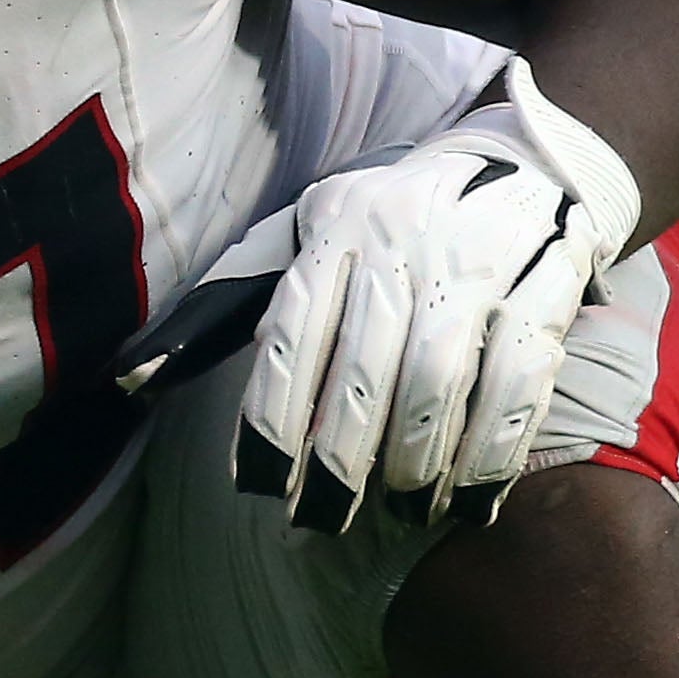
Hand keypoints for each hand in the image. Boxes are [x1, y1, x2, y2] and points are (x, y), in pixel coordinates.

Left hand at [236, 62, 641, 532]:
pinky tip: (467, 496)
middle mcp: (404, 238)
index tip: (263, 487)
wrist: (528, 160)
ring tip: (400, 508)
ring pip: (437, 379)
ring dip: (414, 461)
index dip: (274, 420)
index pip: (290, 334)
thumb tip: (133, 380)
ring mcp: (479, 259)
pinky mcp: (545, 284)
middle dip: (341, 462)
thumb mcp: (306, 238)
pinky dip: (490, 450)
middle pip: (365, 371)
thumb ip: (228, 308)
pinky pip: (517, 382)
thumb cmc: (391, 222)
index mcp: (335, 227)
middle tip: (327, 517)